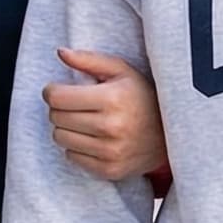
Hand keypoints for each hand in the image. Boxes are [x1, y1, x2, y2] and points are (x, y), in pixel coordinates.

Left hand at [44, 48, 165, 180]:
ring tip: (84, 121)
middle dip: (60, 108)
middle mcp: (110, 127)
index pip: (57, 97)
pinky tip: (93, 138)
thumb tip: (60, 52)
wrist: (171, 136)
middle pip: (55, 117)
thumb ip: (89, 60)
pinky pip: (71, 157)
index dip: (52, 91)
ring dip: (66, 128)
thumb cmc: (142, 97)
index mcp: (112, 99)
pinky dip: (76, 147)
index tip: (60, 90)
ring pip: (59, 137)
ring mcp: (110, 152)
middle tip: (75, 105)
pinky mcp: (109, 170)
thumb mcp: (121, 71)